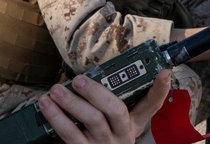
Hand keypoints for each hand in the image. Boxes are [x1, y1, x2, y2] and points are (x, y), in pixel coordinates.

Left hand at [37, 70, 171, 143]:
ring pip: (91, 121)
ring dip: (71, 103)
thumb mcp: (110, 124)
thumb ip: (106, 101)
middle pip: (116, 110)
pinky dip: (56, 119)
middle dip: (96, 92)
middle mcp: (122, 137)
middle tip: (77, 80)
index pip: (151, 106)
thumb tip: (89, 74)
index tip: (164, 72)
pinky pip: (69, 136)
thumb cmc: (99, 137)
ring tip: (54, 91)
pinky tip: (45, 107)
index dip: (159, 90)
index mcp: (132, 125)